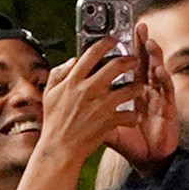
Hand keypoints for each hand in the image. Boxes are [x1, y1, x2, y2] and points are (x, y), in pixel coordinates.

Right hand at [39, 37, 143, 167]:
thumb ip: (60, 73)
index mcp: (74, 80)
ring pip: (131, 88)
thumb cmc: (55, 121)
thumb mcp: (50, 93)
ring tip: (137, 87)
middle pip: (118, 65)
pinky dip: (134, 114)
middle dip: (130, 60)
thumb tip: (74, 60)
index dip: (107, 43)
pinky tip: (132, 114)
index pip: (93, 53)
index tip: (114, 41)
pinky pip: (131, 114)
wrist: (60, 148)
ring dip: (137, 87)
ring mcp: (102, 105)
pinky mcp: (110, 121)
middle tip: (134, 60)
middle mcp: (90, 89)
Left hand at [106, 23, 178, 178]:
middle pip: (145, 62)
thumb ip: (92, 110)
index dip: (126, 49)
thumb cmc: (130, 142)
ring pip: (157, 72)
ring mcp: (158, 98)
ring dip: (155, 57)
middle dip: (142, 44)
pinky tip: (158, 70)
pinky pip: (166, 92)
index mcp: (132, 91)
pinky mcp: (168, 109)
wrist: (147, 161)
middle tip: (138, 27)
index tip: (120, 32)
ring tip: (149, 43)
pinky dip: (163, 80)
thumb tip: (72, 96)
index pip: (129, 65)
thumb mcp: (106, 125)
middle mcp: (147, 91)